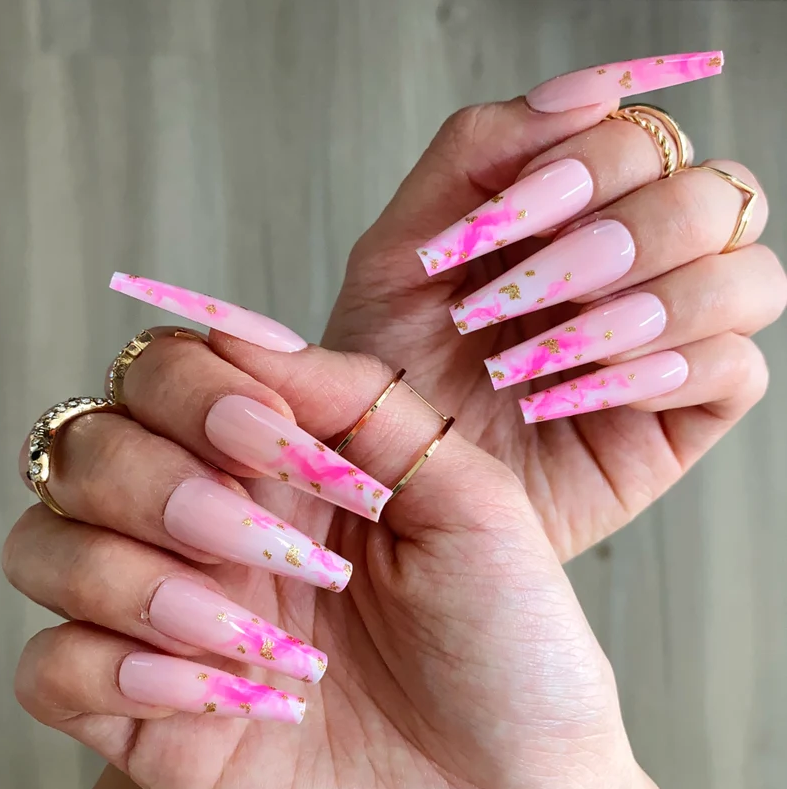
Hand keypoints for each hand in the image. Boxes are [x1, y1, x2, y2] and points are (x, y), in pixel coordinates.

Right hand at [6, 331, 653, 788]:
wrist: (511, 787)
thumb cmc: (506, 643)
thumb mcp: (469, 496)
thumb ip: (364, 402)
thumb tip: (248, 336)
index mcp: (285, 462)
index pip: (169, 371)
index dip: (194, 387)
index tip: (267, 437)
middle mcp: (214, 522)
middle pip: (88, 445)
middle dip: (163, 484)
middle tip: (265, 541)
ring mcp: (171, 612)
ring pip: (44, 544)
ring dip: (142, 581)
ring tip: (258, 635)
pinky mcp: (146, 710)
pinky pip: (52, 665)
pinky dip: (120, 672)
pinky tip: (219, 696)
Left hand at [325, 66, 785, 560]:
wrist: (396, 473)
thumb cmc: (392, 365)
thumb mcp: (401, 248)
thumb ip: (476, 151)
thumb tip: (587, 89)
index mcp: (575, 212)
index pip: (642, 138)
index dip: (589, 162)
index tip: (504, 218)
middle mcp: (635, 263)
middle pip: (713, 197)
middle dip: (619, 239)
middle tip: (526, 292)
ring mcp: (668, 337)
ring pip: (748, 276)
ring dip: (646, 307)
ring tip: (547, 353)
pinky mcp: (684, 412)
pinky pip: (737, 369)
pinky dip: (663, 373)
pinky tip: (576, 393)